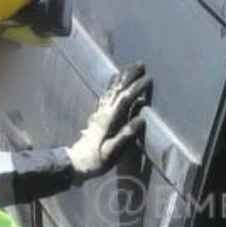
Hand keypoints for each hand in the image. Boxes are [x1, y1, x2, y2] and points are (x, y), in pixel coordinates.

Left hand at [66, 64, 151, 179]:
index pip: (125, 99)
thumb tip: (141, 119)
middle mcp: (103, 112)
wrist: (77, 162)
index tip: (148, 79)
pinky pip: (106, 95)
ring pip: (110, 89)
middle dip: (129, 75)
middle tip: (140, 64)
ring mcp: (99, 112)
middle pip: (117, 89)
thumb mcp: (112, 151)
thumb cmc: (97, 160)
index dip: (137, 88)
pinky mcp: (97, 115)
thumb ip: (126, 135)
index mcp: (109, 119)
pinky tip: (115, 83)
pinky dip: (112, 85)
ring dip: (120, 77)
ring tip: (129, 68)